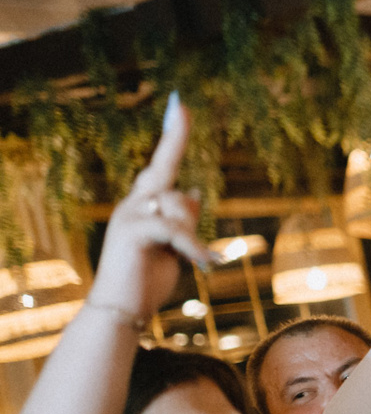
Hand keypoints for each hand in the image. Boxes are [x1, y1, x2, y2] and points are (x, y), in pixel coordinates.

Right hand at [92, 93, 216, 319]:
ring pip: (180, 207)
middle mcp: (133, 204)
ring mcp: (129, 215)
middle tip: (185, 172)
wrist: (121, 309)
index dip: (173, 134)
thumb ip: (182, 219)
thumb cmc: (147, 279)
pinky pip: (174, 229)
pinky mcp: (131, 231)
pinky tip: (205, 263)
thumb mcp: (174, 246)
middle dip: (183, 185)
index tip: (179, 104)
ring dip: (193, 238)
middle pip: (174, 184)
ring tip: (190, 262)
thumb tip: (193, 191)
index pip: (162, 164)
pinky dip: (194, 247)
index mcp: (143, 205)